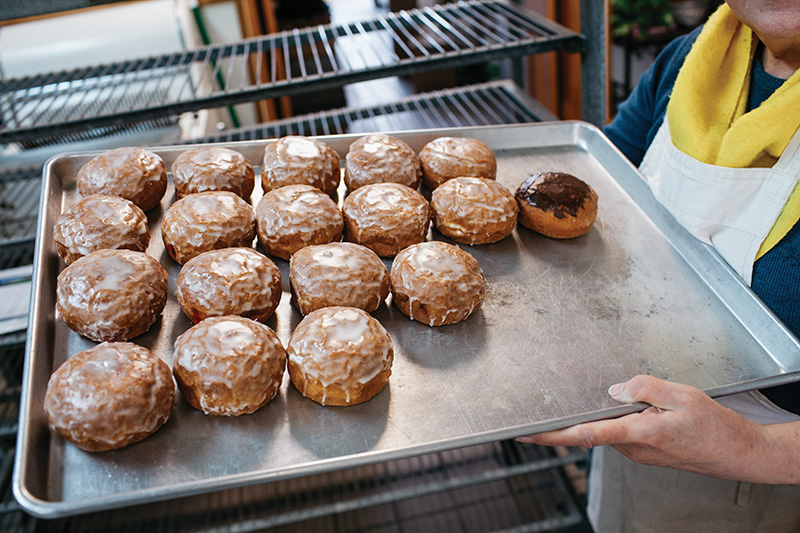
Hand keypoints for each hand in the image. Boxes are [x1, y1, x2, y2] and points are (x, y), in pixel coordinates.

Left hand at [517, 375, 790, 481]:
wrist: (739, 454)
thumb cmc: (715, 427)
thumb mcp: (682, 395)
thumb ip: (645, 387)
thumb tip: (615, 389)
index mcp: (639, 433)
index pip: (585, 434)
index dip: (553, 434)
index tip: (527, 433)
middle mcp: (633, 448)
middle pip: (589, 431)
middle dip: (565, 422)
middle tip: (539, 409)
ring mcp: (638, 452)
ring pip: (605, 430)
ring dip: (593, 417)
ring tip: (581, 398)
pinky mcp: (644, 450)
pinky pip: (619, 432)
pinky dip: (611, 420)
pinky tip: (616, 405)